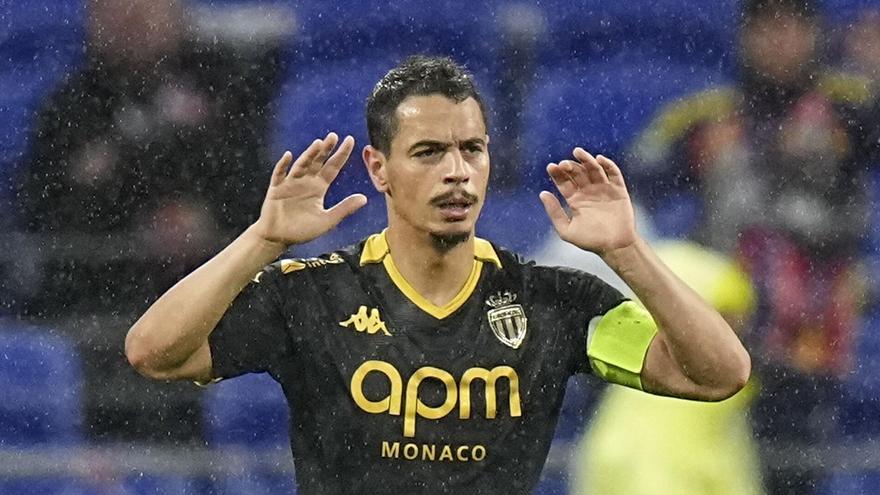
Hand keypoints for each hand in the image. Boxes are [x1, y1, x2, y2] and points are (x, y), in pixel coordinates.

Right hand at [252, 132, 366, 246]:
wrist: (278, 238)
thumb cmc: (302, 230)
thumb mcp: (327, 220)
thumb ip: (344, 209)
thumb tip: (365, 199)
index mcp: (319, 187)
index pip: (332, 167)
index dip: (341, 154)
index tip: (350, 140)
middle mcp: (306, 182)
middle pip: (317, 162)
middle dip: (325, 149)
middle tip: (334, 136)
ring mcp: (290, 183)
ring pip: (301, 165)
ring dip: (309, 154)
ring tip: (318, 144)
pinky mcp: (276, 189)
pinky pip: (279, 175)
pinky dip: (283, 165)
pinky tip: (288, 155)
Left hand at [539, 147, 636, 255]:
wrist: (615, 247)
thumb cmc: (590, 241)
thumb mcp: (566, 230)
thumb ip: (554, 212)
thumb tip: (543, 194)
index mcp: (575, 200)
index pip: (564, 182)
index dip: (557, 174)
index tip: (551, 167)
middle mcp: (588, 192)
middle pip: (577, 173)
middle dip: (570, 166)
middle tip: (564, 164)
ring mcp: (603, 190)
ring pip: (594, 169)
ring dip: (586, 160)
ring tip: (578, 152)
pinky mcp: (618, 190)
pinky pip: (613, 174)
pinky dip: (608, 165)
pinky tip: (599, 160)